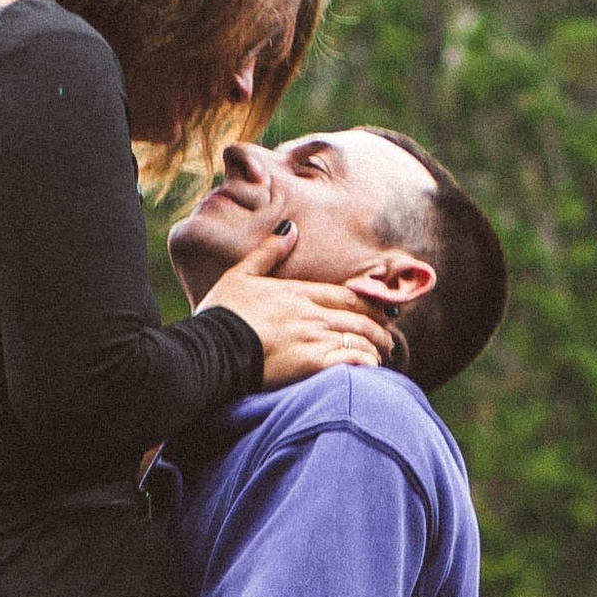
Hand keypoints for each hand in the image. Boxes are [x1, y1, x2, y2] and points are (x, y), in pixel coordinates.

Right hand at [207, 234, 399, 383]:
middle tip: (388, 338)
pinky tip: (369, 369)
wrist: (208, 349)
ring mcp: (312, 338)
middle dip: (379, 328)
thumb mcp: (239, 275)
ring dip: (375, 348)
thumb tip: (290, 227)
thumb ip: (268, 252)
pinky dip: (364, 364)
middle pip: (359, 317)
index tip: (383, 310)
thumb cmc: (221, 314)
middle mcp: (310, 313)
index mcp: (298, 292)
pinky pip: (350, 361)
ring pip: (359, 338)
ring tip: (381, 356)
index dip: (370, 302)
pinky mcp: (310, 365)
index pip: (346, 295)